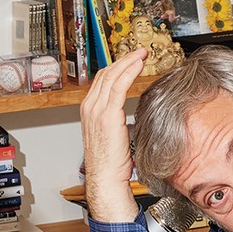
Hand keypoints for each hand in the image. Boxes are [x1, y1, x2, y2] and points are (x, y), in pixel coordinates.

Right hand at [80, 48, 147, 221]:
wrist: (105, 179)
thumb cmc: (111, 164)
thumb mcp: (112, 137)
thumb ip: (117, 121)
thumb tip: (129, 115)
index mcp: (89, 111)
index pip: (102, 81)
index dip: (118, 68)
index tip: (132, 61)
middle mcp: (90, 107)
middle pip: (106, 74)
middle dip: (124, 60)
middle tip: (140, 52)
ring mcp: (96, 110)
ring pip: (112, 76)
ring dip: (129, 62)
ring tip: (142, 54)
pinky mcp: (107, 115)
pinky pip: (118, 86)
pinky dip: (129, 71)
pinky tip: (139, 65)